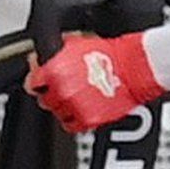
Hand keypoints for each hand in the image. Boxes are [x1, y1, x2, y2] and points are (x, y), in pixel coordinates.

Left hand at [24, 32, 164, 132]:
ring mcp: (74, 106)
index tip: (43, 80)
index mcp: (55, 70)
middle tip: (66, 86)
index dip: (38, 80)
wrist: (136, 68)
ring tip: (78, 96)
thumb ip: (55, 53)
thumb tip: (40, 58)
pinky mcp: (89, 119)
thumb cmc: (114, 54)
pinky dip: (75, 118)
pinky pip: (72, 125)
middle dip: (52, 93)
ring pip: (57, 113)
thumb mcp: (78, 44)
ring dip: (64, 106)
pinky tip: (82, 109)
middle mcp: (62, 90)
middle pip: (44, 99)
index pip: (32, 82)